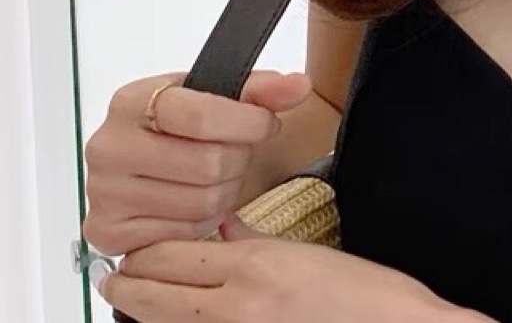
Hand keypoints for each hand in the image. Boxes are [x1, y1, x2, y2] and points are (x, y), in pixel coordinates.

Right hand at [83, 69, 313, 254]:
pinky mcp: (108, 233)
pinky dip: (202, 221)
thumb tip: (299, 86)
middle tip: (237, 153)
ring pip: (200, 202)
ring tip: (218, 176)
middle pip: (207, 164)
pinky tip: (196, 200)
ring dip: (225, 191)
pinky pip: (183, 233)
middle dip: (238, 159)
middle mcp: (108, 146)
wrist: (151, 156)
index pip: (202, 116)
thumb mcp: (219, 95)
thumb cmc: (186, 123)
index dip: (248, 123)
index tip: (266, 123)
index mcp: (132, 101)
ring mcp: (104, 193)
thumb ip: (263, 88)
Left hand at [94, 215, 483, 322]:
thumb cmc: (366, 298)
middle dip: (130, 284)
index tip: (134, 250)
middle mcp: (235, 305)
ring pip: (167, 321)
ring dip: (146, 308)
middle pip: (154, 295)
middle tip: (115, 277)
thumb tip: (224, 228)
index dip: (144, 254)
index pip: (172, 256)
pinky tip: (181, 317)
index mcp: (254, 266)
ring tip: (132, 297)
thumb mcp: (308, 255)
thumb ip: (254, 240)